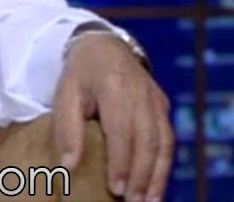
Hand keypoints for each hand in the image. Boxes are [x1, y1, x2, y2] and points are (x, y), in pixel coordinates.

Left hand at [53, 33, 172, 201]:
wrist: (104, 47)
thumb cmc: (80, 76)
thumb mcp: (65, 95)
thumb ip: (67, 129)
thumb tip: (69, 166)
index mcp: (114, 86)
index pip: (121, 130)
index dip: (121, 162)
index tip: (117, 189)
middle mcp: (141, 93)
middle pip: (147, 140)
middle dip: (142, 175)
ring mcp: (155, 99)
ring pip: (163, 142)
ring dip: (157, 175)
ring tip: (148, 201)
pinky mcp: (162, 106)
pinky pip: (168, 139)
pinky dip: (164, 165)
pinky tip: (157, 185)